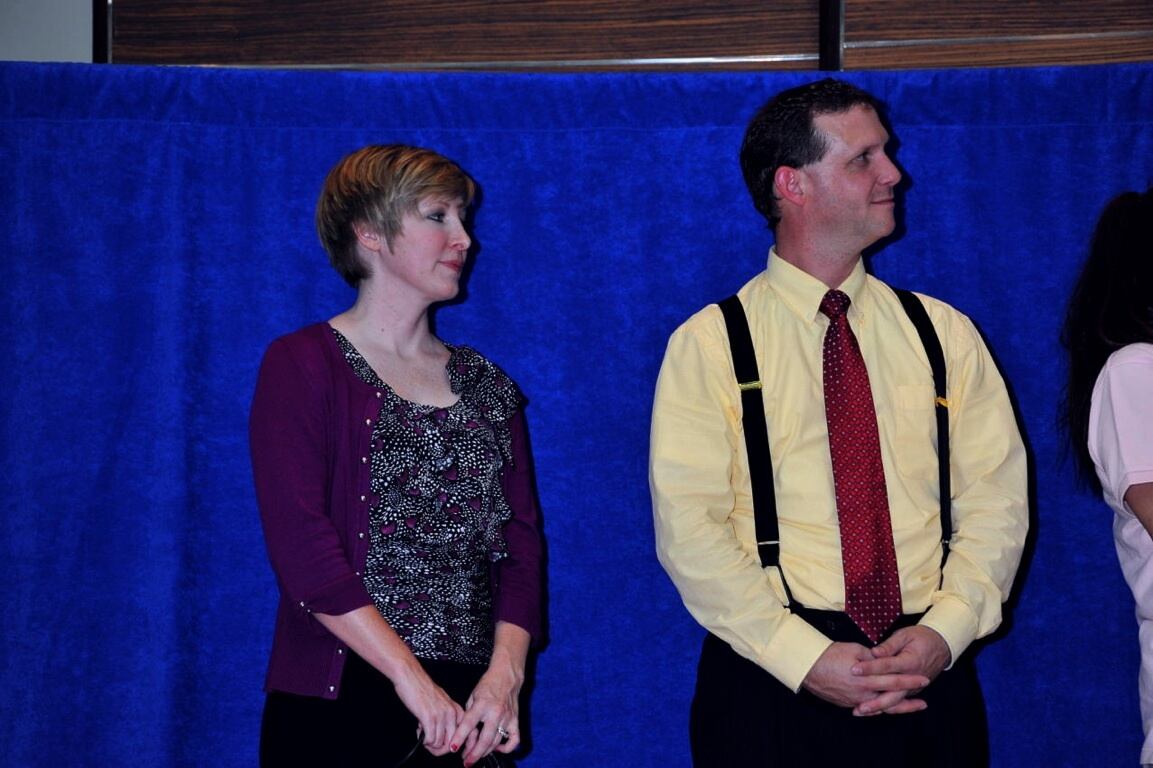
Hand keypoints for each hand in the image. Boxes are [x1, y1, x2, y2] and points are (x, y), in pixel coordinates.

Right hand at [391, 667, 463, 755]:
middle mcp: (451, 713)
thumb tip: (442, 736)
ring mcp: (441, 716)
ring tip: (423, 733)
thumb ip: (445, 718)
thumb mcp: (441, 702)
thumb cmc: (423, 688)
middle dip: (438, 748)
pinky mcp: (429, 718)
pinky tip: (419, 731)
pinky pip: (430, 740)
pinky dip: (423, 740)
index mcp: (456, 710)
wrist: (410, 676)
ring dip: (429, 743)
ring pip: (439, 744)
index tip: (442, 745)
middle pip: (450, 744)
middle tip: (429, 743)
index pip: (461, 736)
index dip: (451, 745)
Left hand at [453, 660, 523, 766]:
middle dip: (474, 754)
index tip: (453, 748)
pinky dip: (506, 748)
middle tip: (466, 762)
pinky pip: (514, 740)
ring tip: (475, 756)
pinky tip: (497, 749)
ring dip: (485, 752)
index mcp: (482, 704)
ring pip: (496, 742)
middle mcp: (495, 712)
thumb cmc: (488, 684)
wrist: (507, 676)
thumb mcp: (473, 696)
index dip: (460, 737)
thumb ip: (469, 714)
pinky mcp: (515, 720)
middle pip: (485, 739)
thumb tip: (463, 733)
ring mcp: (507, 718)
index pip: (469, 724)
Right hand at [802, 641, 929, 713]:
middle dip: (908, 699)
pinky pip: (867, 708)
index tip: (923, 679)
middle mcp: (862, 694)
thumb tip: (882, 660)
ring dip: (897, 708)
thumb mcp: (854, 649)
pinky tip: (887, 707)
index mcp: (865, 679)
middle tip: (924, 702)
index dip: (909, 680)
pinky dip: (879, 708)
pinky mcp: (846, 704)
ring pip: (880, 707)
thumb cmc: (829, 654)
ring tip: (911, 707)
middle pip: (890, 698)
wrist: (807, 666)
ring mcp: (854, 701)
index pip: (893, 680)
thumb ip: (872, 657)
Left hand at [850, 625, 951, 715]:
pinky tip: (870, 710)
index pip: (886, 666)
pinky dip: (884, 708)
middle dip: (873, 700)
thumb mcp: (905, 635)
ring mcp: (913, 688)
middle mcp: (912, 679)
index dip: (869, 668)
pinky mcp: (911, 691)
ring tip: (860, 711)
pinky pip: (897, 702)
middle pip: (892, 693)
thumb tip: (874, 652)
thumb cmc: (921, 638)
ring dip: (877, 708)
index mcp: (910, 662)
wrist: (941, 646)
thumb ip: (889, 646)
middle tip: (856, 703)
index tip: (853, 670)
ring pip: (894, 702)